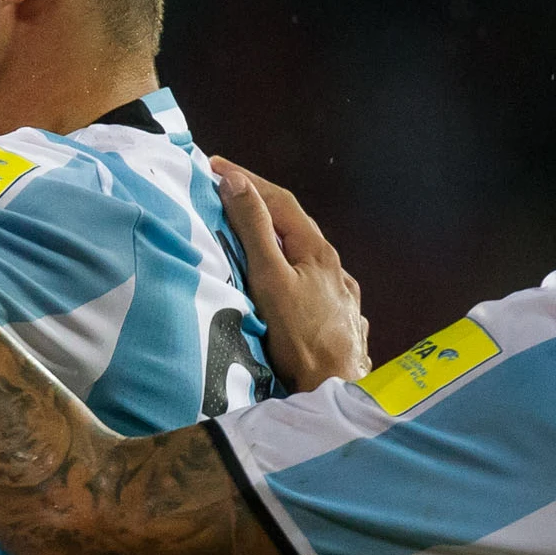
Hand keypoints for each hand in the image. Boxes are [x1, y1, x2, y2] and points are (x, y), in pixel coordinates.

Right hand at [210, 159, 368, 390]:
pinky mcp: (341, 319)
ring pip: (305, 256)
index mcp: (317, 250)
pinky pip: (313, 282)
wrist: (335, 388)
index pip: (280, 200)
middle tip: (226, 193)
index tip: (214, 165)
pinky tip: (288, 280)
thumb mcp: (269, 278)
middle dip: (260, 205)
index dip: (247, 179)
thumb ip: (254, 230)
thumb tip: (236, 182)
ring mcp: (341, 294)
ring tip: (252, 236)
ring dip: (277, 239)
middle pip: (294, 225)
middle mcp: (334, 267)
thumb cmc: (300, 336)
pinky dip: (291, 269)